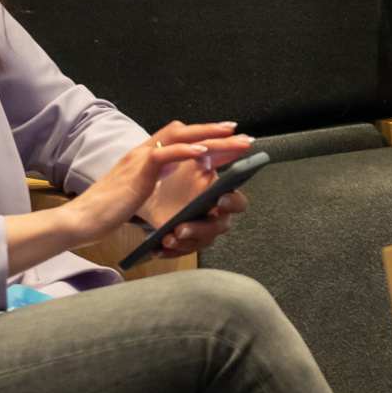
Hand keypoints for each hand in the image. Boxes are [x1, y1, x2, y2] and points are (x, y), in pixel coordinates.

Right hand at [57, 121, 246, 249]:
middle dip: (215, 131)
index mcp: (143, 156)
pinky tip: (204, 154)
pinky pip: (164, 154)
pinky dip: (186, 151)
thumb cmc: (106, 211)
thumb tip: (171, 180)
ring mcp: (139, 159)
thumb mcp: (135, 193)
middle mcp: (142, 151)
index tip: (229, 137)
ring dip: (209, 136)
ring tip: (233, 138)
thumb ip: (152, 182)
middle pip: (184, 131)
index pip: (179, 137)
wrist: (80, 220)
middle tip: (242, 134)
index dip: (205, 135)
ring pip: (179, 136)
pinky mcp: (136, 172)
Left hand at [137, 141, 252, 258]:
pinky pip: (180, 252)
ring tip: (167, 237)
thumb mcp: (190, 161)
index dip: (232, 202)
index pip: (237, 202)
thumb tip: (213, 141)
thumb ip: (205, 153)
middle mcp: (214, 216)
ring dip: (183, 241)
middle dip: (200, 229)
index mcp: (221, 195)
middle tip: (181, 227)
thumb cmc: (178, 175)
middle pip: (217, 228)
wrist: (154, 192)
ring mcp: (199, 231)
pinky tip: (157, 248)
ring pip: (198, 242)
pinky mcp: (184, 242)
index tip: (220, 199)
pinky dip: (170, 251)